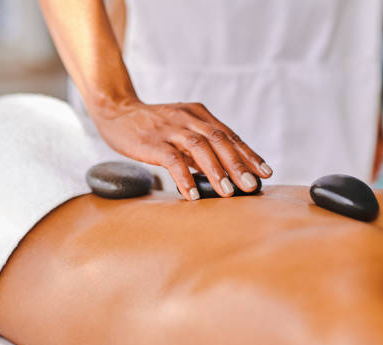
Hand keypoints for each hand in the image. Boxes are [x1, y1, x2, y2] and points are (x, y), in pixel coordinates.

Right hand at [91, 98, 272, 199]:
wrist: (116, 111)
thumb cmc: (154, 126)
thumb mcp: (183, 129)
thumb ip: (202, 145)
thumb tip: (227, 172)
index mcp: (200, 114)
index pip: (230, 136)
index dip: (249, 154)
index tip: (266, 173)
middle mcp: (189, 118)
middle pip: (220, 140)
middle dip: (238, 165)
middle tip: (252, 186)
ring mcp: (170, 128)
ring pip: (200, 148)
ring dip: (216, 171)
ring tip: (228, 193)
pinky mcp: (152, 141)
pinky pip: (171, 159)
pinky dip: (184, 177)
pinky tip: (191, 195)